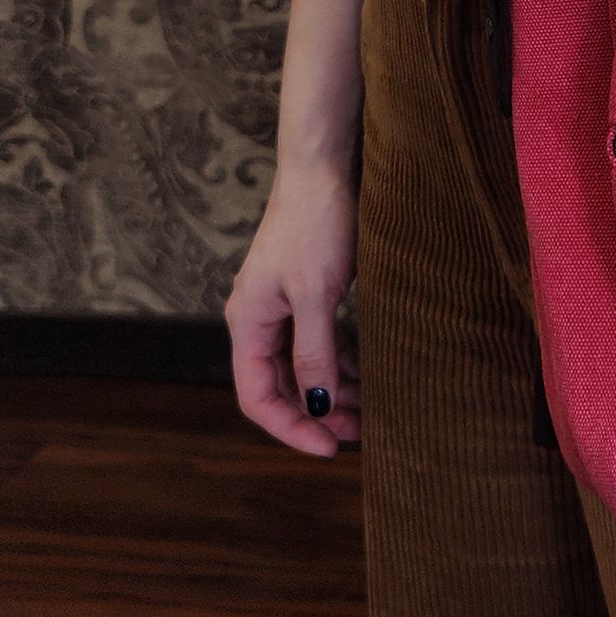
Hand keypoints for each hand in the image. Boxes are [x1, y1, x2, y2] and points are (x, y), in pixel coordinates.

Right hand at [225, 158, 361, 456]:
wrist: (323, 169)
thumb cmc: (315, 224)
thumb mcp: (316, 295)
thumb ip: (314, 354)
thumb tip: (317, 407)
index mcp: (248, 322)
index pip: (257, 396)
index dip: (290, 427)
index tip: (328, 447)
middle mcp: (258, 318)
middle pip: (280, 385)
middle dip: (315, 413)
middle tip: (356, 433)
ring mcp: (281, 304)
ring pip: (301, 365)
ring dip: (330, 390)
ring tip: (367, 410)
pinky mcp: (305, 291)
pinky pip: (316, 340)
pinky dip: (337, 362)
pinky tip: (362, 375)